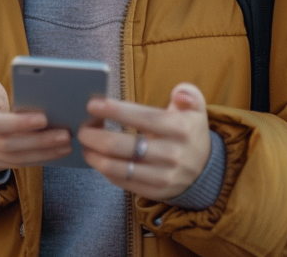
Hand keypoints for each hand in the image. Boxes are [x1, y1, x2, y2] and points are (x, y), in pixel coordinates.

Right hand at [0, 58, 71, 173]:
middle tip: (65, 135)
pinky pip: (16, 165)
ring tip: (66, 145)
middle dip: (38, 141)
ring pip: (14, 159)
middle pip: (7, 145)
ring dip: (43, 153)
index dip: (18, 123)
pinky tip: (56, 152)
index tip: (44, 118)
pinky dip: (37, 159)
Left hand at [78, 83, 211, 199]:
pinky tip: (97, 158)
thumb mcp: (196, 109)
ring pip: (118, 168)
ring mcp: (163, 176)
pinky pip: (122, 182)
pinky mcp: (155, 192)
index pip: (142, 118)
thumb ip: (190, 94)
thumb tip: (180, 93)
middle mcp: (172, 155)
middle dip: (94, 135)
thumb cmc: (189, 131)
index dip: (114, 111)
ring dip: (94, 155)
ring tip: (85, 144)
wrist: (205, 170)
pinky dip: (105, 170)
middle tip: (81, 127)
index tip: (91, 105)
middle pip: (122, 146)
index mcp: (180, 129)